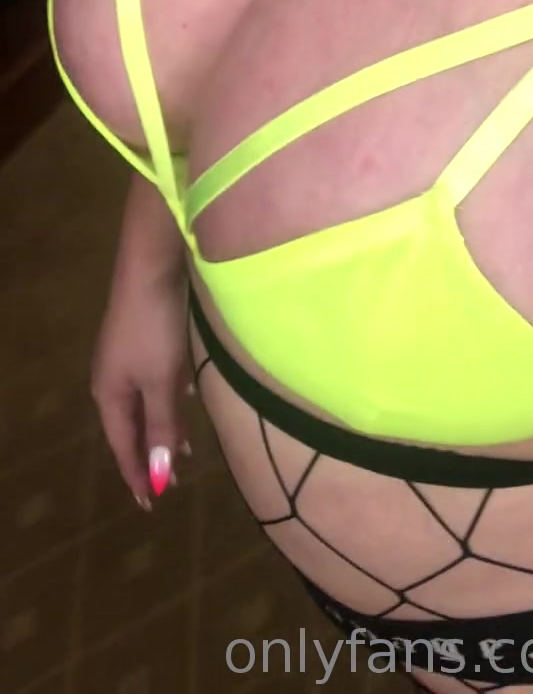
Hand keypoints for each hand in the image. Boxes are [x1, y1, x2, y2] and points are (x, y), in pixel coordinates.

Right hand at [90, 259, 191, 509]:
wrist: (151, 266)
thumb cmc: (154, 328)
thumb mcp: (160, 380)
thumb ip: (162, 425)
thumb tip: (157, 475)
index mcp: (110, 393)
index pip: (123, 444)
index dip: (137, 473)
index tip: (150, 503)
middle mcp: (113, 378)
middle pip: (132, 425)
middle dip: (151, 452)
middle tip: (170, 481)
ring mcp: (128, 356)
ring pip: (145, 402)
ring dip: (163, 424)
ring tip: (183, 448)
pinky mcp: (145, 337)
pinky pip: (155, 380)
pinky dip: (169, 397)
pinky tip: (187, 395)